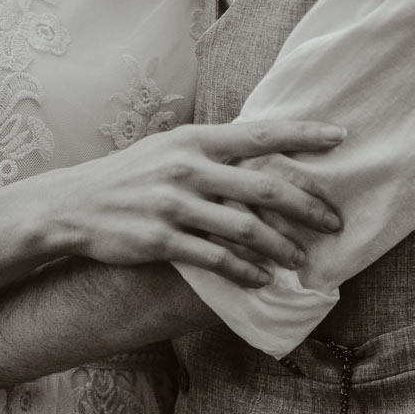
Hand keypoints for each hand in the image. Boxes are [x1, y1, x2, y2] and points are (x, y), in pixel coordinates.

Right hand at [38, 120, 344, 287]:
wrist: (73, 205)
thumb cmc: (130, 176)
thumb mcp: (169, 148)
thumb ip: (212, 150)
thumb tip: (261, 150)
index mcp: (195, 141)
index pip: (261, 134)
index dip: (304, 134)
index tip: (341, 138)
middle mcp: (188, 169)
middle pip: (265, 188)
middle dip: (309, 207)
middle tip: (335, 223)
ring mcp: (174, 205)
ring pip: (246, 229)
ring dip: (281, 247)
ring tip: (302, 259)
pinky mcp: (161, 240)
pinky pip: (215, 259)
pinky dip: (245, 271)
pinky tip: (262, 279)